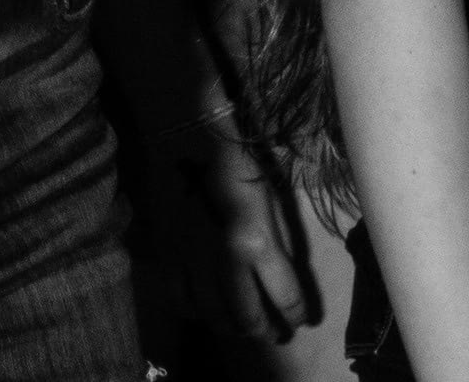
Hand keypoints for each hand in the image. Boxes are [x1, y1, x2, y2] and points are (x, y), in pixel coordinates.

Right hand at [136, 115, 317, 344]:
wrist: (183, 136)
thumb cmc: (235, 161)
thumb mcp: (270, 199)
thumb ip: (278, 243)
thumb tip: (284, 278)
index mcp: (256, 243)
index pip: (285, 297)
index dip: (297, 314)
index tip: (301, 318)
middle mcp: (224, 261)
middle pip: (248, 318)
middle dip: (266, 330)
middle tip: (275, 332)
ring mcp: (191, 262)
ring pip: (214, 317)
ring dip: (234, 328)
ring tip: (244, 326)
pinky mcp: (167, 257)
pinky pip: (180, 301)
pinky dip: (197, 313)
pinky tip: (208, 308)